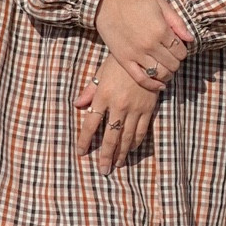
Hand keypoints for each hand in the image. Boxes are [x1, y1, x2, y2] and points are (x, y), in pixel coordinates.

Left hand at [76, 57, 158, 172]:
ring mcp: (134, 109)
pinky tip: (130, 150)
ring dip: (120, 153)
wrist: (147, 56)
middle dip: (105, 155)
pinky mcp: (148, 109)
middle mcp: (118, 106)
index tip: (81, 152)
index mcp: (103, 96)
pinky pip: (141, 131)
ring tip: (116, 165)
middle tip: (102, 170)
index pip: (90, 123)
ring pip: (126, 137)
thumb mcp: (101, 73)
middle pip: (110, 136)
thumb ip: (89, 91)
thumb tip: (77, 105)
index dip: (85, 140)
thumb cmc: (120, 63)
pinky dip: (135, 143)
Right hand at [94, 0, 190, 92]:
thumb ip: (177, 22)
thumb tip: (190, 39)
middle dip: (176, 62)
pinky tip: (160, 85)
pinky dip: (153, 85)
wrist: (107, 2)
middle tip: (172, 57)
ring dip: (167, 74)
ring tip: (167, 69)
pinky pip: (141, 78)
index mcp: (161, 30)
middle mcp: (150, 45)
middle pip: (173, 64)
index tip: (178, 48)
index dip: (183, 51)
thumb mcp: (160, 4)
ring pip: (160, 73)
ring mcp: (136, 54)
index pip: (181, 51)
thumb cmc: (136, 1)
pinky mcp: (124, 60)